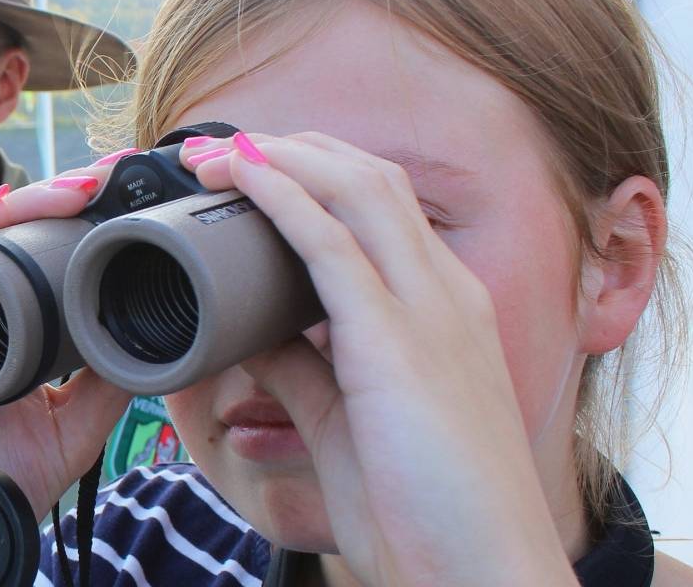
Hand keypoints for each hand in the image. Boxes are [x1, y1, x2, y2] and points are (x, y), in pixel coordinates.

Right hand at [0, 165, 132, 586]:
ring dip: (15, 209)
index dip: (66, 216)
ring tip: (70, 195)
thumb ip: (101, 388)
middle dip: (50, 196)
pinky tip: (0, 231)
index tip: (120, 194)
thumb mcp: (66, 433)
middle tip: (102, 179)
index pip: (24, 252)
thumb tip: (154, 339)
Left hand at [179, 132, 576, 584]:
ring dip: (276, 157)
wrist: (481, 571)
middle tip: (217, 149)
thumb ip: (302, 369)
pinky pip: (332, 242)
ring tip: (211, 152)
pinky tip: (241, 177)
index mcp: (445, 309)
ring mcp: (431, 310)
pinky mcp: (398, 341)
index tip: (249, 171)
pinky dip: (281, 196)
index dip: (314, 176)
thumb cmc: (424, 510)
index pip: (382, 207)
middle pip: (370, 178)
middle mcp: (446, 293)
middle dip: (292, 150)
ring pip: (355, 189)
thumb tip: (244, 334)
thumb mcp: (348, 420)